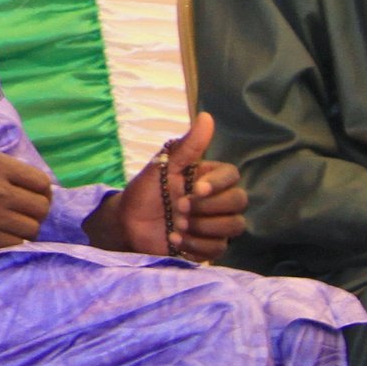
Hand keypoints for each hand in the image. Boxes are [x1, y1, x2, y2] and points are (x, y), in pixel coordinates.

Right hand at [0, 150, 52, 247]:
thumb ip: (8, 169)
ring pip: (32, 228)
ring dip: (25, 226)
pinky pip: (15, 243)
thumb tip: (41, 188)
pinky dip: (11, 239)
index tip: (33, 195)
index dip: (42, 190)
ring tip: (10, 221)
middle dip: (36, 210)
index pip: (42, 183)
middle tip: (23, 210)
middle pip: (42, 207)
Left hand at [89, 112, 247, 259]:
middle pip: (239, 201)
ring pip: (234, 226)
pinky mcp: (207, 246)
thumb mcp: (162, 167)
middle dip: (210, 207)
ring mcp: (215, 224)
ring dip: (205, 227)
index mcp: (209, 178)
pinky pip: (219, 248)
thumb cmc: (145, 191)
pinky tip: (175, 239)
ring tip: (177, 225)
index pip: (232, 176)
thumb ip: (187, 146)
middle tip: (181, 208)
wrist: (127, 223)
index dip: (218, 184)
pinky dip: (196, 245)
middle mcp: (217, 200)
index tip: (195, 189)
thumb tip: (206, 117)